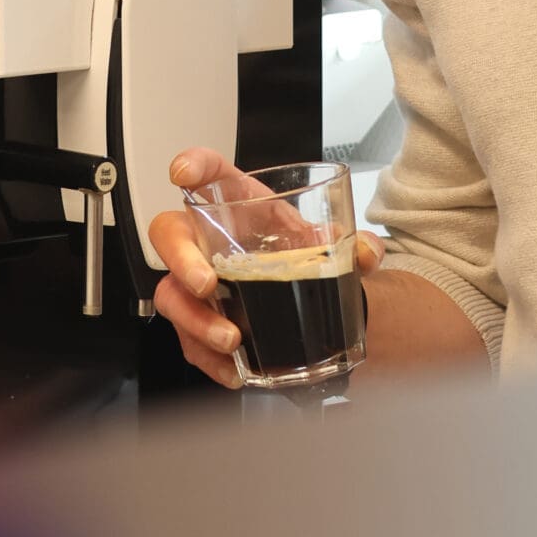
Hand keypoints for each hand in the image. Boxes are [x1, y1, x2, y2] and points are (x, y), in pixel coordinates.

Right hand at [149, 148, 383, 388]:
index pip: (209, 174)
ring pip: (171, 294)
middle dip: (181, 259)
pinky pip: (188, 339)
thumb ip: (355, 245)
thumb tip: (367, 252)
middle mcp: (209, 239)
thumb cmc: (301, 253)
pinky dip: (209, 359)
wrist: (306, 294)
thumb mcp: (329, 244)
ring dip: (195, 320)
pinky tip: (234, 371)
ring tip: (230, 339)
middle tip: (207, 284)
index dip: (192, 166)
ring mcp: (196, 281)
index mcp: (239, 204)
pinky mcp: (199, 320)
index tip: (182, 172)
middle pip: (169, 235)